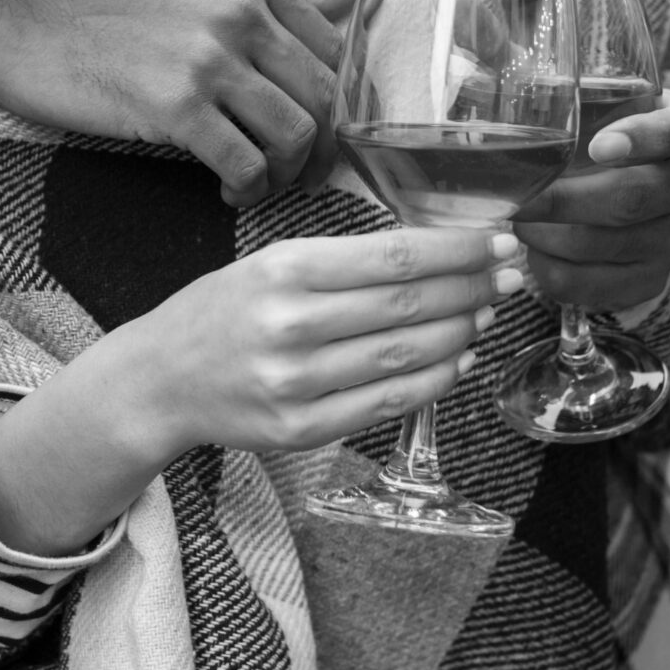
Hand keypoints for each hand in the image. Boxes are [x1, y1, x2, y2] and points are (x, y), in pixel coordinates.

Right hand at [0, 0, 356, 207]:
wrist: (22, 17)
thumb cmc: (113, 7)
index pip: (341, 49)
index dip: (343, 104)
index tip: (322, 134)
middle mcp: (242, 8)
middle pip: (328, 97)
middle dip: (323, 150)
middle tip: (296, 173)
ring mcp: (209, 55)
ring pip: (297, 135)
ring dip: (287, 176)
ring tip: (260, 185)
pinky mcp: (175, 103)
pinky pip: (246, 164)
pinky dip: (247, 191)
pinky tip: (227, 194)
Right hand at [90, 227, 523, 456]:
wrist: (158, 381)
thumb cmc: (220, 311)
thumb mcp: (268, 262)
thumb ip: (341, 259)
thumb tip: (433, 252)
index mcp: (283, 271)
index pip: (394, 257)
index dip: (458, 249)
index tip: (499, 240)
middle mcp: (290, 326)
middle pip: (408, 305)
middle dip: (473, 286)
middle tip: (512, 273)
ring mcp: (296, 384)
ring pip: (405, 355)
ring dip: (462, 332)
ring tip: (488, 311)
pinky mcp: (301, 429)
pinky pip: (386, 404)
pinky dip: (433, 380)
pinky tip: (458, 358)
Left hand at [511, 87, 669, 311]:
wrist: (621, 200)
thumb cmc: (599, 135)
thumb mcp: (599, 103)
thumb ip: (569, 87)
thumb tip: (504, 58)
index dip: (647, 136)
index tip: (598, 144)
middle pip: (633, 197)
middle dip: (563, 199)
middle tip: (518, 195)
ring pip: (603, 244)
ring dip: (546, 234)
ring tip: (517, 216)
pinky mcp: (651, 280)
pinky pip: (590, 284)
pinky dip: (548, 267)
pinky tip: (534, 248)